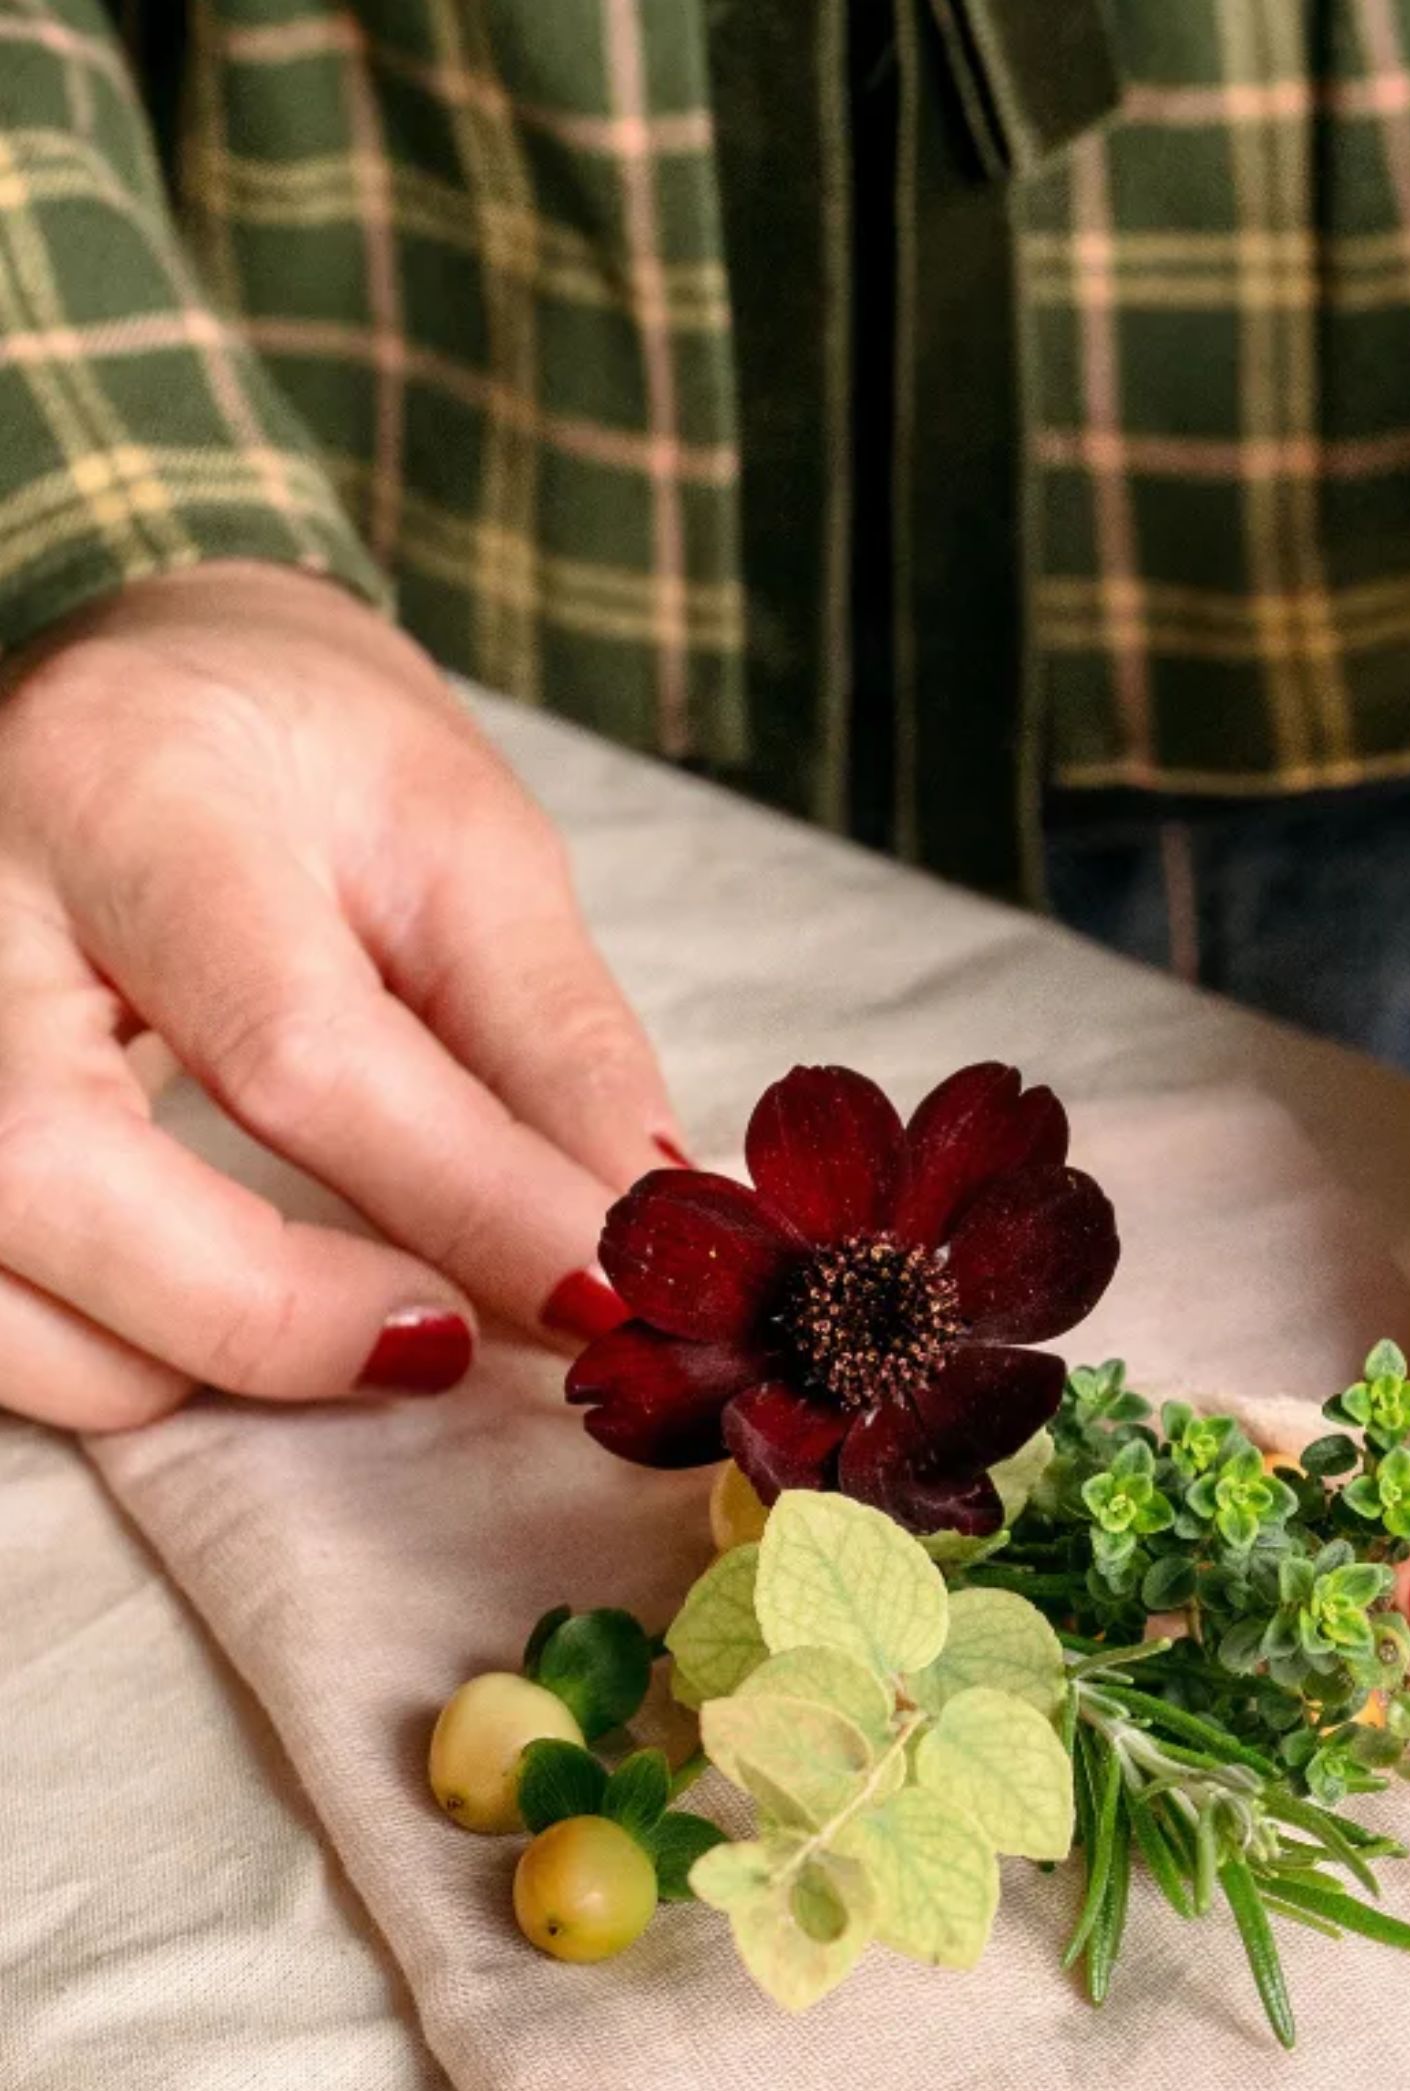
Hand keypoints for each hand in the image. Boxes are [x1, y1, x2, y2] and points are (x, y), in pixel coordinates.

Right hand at [0, 563, 683, 1428]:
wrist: (138, 688)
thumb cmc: (312, 760)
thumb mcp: (468, 849)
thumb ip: (553, 1046)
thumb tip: (629, 1248)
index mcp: (138, 799)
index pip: (290, 1046)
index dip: (462, 1200)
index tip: (597, 1297)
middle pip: (52, 1173)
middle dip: (270, 1314)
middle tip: (445, 1343)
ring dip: (178, 1361)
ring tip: (349, 1323)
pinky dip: (98, 1358)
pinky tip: (219, 1317)